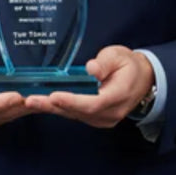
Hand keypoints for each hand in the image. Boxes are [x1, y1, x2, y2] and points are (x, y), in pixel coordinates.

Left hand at [25, 46, 154, 127]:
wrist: (143, 79)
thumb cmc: (128, 65)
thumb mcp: (118, 56)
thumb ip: (105, 63)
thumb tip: (92, 69)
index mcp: (118, 96)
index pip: (93, 103)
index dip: (73, 101)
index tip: (55, 95)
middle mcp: (110, 112)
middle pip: (79, 112)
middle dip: (54, 106)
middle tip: (32, 99)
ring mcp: (104, 119)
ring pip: (75, 116)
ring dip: (53, 109)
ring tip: (32, 101)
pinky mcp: (96, 118)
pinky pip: (76, 115)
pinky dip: (60, 109)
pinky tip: (44, 103)